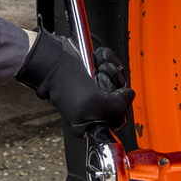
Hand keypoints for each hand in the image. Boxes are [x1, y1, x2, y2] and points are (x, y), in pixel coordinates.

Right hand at [17, 28, 133, 137]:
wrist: (50, 59)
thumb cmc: (64, 84)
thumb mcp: (94, 105)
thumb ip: (118, 107)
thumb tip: (130, 96)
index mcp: (91, 123)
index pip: (119, 116)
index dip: (119, 103)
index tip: (112, 94)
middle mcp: (94, 106)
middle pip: (119, 94)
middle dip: (114, 80)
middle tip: (99, 77)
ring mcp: (94, 87)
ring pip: (117, 76)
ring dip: (110, 67)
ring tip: (97, 66)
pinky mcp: (93, 69)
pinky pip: (110, 62)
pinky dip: (106, 57)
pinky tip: (96, 58)